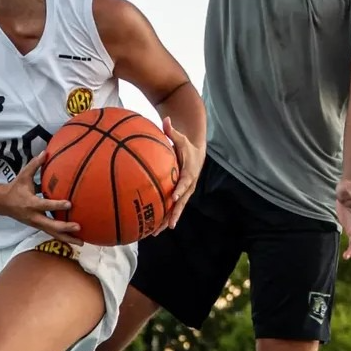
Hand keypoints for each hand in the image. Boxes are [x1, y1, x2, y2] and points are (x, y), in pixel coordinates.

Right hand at [0, 152, 80, 242]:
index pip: (45, 205)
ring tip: (82, 243)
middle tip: (79, 227)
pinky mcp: (38, 227)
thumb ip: (35, 164)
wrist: (3, 204)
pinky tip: (74, 241)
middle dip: (65, 227)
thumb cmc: (15, 188)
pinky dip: (62, 238)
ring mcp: (35, 224)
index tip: (70, 204)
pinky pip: (51, 234)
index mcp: (30, 203)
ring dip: (67, 238)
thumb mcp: (24, 175)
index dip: (57, 205)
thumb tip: (46, 151)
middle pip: (50, 225)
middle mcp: (33, 216)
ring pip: (52, 233)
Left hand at [158, 117, 203, 231]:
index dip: (180, 189)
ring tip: (156, 233)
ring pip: (177, 209)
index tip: (174, 197)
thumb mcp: (181, 138)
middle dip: (175, 213)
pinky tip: (153, 228)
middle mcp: (188, 186)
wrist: (197, 155)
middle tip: (168, 224)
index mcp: (189, 173)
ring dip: (167, 221)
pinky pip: (172, 208)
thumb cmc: (186, 146)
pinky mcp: (180, 196)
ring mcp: (185, 193)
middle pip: (182, 202)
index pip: (185, 182)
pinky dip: (164, 218)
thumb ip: (172, 130)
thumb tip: (165, 118)